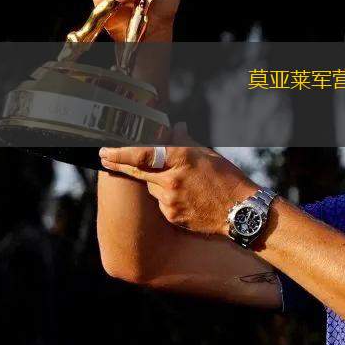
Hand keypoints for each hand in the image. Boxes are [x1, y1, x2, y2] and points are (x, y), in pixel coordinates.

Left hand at [98, 123, 258, 235]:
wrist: (240, 210)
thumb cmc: (227, 178)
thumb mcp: (208, 154)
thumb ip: (186, 141)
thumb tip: (174, 128)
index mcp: (182, 158)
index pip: (143, 153)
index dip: (120, 152)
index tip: (105, 150)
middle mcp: (173, 179)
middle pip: (138, 171)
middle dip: (119, 164)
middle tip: (104, 158)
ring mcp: (171, 200)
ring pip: (151, 188)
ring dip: (157, 183)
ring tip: (182, 184)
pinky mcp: (172, 216)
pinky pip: (161, 204)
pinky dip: (167, 199)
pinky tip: (187, 198)